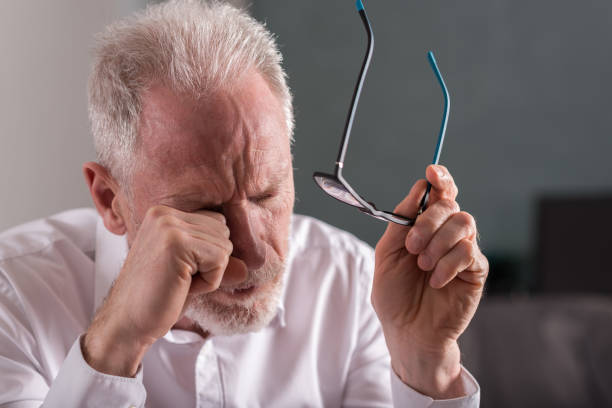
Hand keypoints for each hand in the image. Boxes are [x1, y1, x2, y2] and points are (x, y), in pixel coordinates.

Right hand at [83, 205, 247, 376]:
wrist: (127, 323)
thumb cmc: (157, 298)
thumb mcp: (192, 272)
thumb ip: (218, 261)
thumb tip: (249, 265)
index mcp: (164, 214)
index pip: (216, 223)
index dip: (208, 254)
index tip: (180, 271)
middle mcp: (164, 213)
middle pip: (223, 232)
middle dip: (211, 263)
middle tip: (179, 279)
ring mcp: (169, 226)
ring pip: (224, 247)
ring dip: (210, 273)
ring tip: (178, 283)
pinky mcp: (177, 244)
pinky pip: (220, 260)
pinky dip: (208, 282)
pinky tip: (181, 287)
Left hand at [372, 165, 487, 397]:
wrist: (407, 331)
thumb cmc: (394, 294)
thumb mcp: (387, 254)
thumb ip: (401, 221)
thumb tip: (419, 189)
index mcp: (424, 226)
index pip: (438, 193)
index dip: (440, 178)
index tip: (433, 171)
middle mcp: (446, 234)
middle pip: (450, 204)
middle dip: (429, 220)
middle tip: (412, 246)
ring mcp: (463, 251)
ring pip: (464, 223)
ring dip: (439, 243)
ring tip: (424, 266)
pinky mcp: (476, 271)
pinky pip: (470, 251)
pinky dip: (449, 263)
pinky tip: (437, 281)